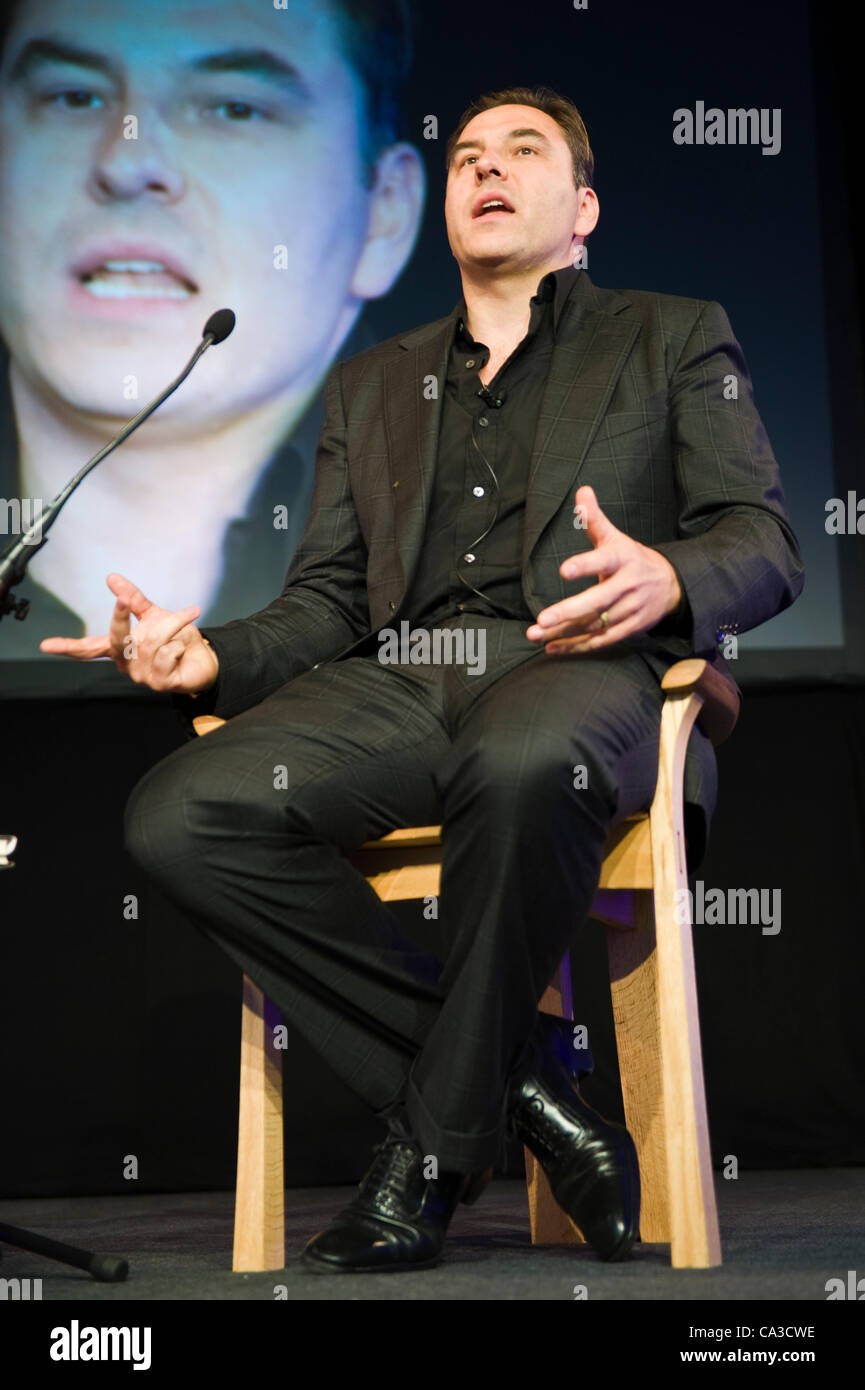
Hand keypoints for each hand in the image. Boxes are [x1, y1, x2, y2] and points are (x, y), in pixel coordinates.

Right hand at [39, 572, 218, 693]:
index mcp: (118, 649)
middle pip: (116, 639)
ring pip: (153, 639)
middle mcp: (125, 664)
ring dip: (174, 624)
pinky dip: (181, 642)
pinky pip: (168, 653)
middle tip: (125, 600)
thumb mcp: (153, 614)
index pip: (87, 648)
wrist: (204, 657)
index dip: (66, 647)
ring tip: (186, 620)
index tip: (45, 646)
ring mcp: (142, 676)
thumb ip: (133, 599)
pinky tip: (184, 649)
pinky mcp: (161, 683)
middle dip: (121, 617)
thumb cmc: (176, 638)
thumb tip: (112, 578)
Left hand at [526, 485, 681, 653]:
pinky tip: (552, 647)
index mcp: (623, 559)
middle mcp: (627, 586)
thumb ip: (595, 519)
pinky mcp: (630, 629)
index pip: (604, 561)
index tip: (564, 569)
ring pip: (595, 624)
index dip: (585, 565)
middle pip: (598, 601)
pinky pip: (601, 641)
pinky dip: (576, 646)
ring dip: (564, 632)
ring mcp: (630, 610)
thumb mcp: (616, 538)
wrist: (671, 585)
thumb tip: (582, 491)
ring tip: (535, 634)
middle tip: (542, 618)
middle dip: (569, 611)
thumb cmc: (632, 559)